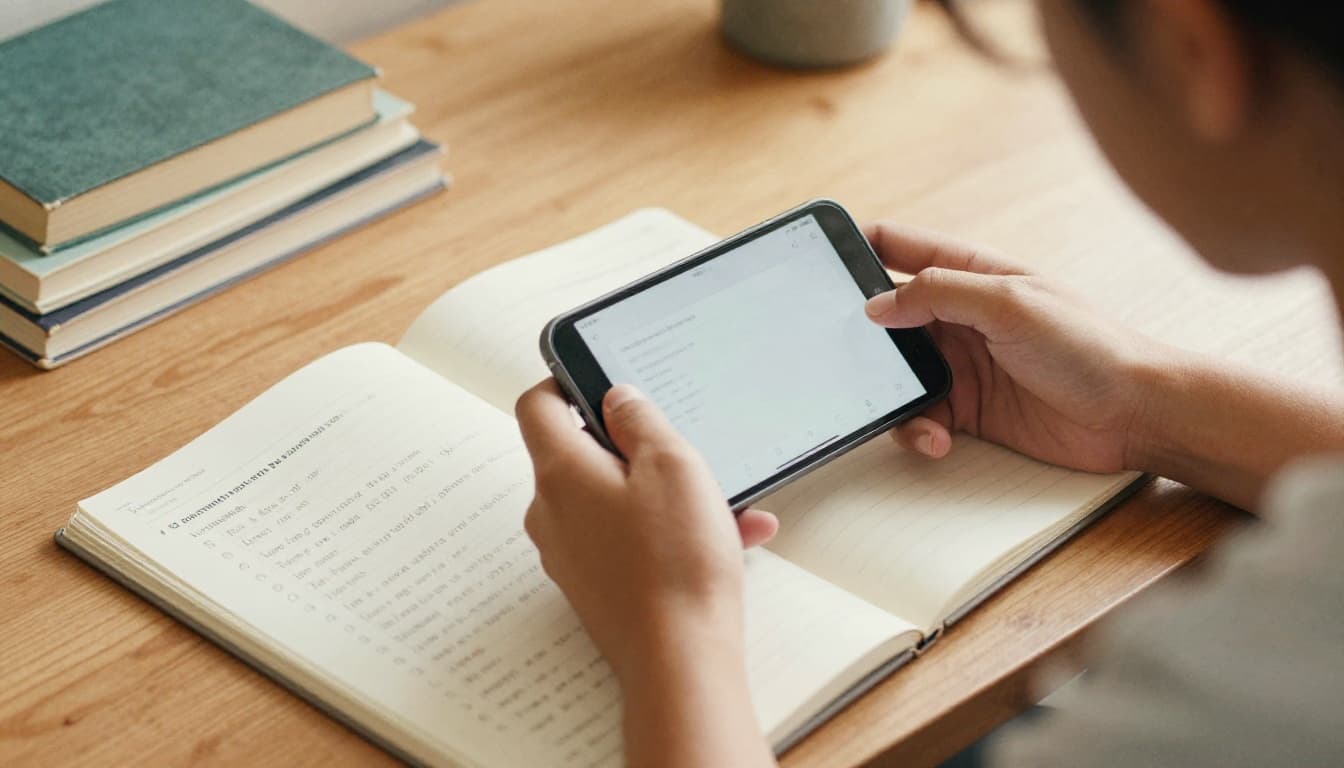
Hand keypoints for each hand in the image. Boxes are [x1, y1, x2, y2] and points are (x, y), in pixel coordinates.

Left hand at [514, 380, 777, 679]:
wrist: (680, 659)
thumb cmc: (675, 563)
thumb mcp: (672, 464)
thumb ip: (640, 420)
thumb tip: (617, 398)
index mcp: (561, 473)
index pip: (537, 406)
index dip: (566, 382)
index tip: (602, 381)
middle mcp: (553, 513)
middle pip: (581, 454)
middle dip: (636, 447)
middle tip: (683, 450)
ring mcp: (570, 554)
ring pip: (615, 501)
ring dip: (666, 494)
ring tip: (725, 505)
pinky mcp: (595, 586)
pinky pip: (628, 540)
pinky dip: (668, 533)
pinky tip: (727, 539)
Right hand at [862, 222, 1165, 472]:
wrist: (1135, 413)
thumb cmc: (1088, 346)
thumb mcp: (1009, 304)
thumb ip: (938, 294)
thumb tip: (875, 304)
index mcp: (970, 274)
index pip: (898, 246)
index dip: (855, 247)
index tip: (816, 261)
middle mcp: (958, 316)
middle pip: (886, 317)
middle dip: (859, 337)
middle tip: (836, 356)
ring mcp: (961, 364)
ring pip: (895, 374)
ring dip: (889, 395)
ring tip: (904, 410)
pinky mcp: (967, 410)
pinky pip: (920, 416)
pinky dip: (917, 429)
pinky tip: (937, 439)